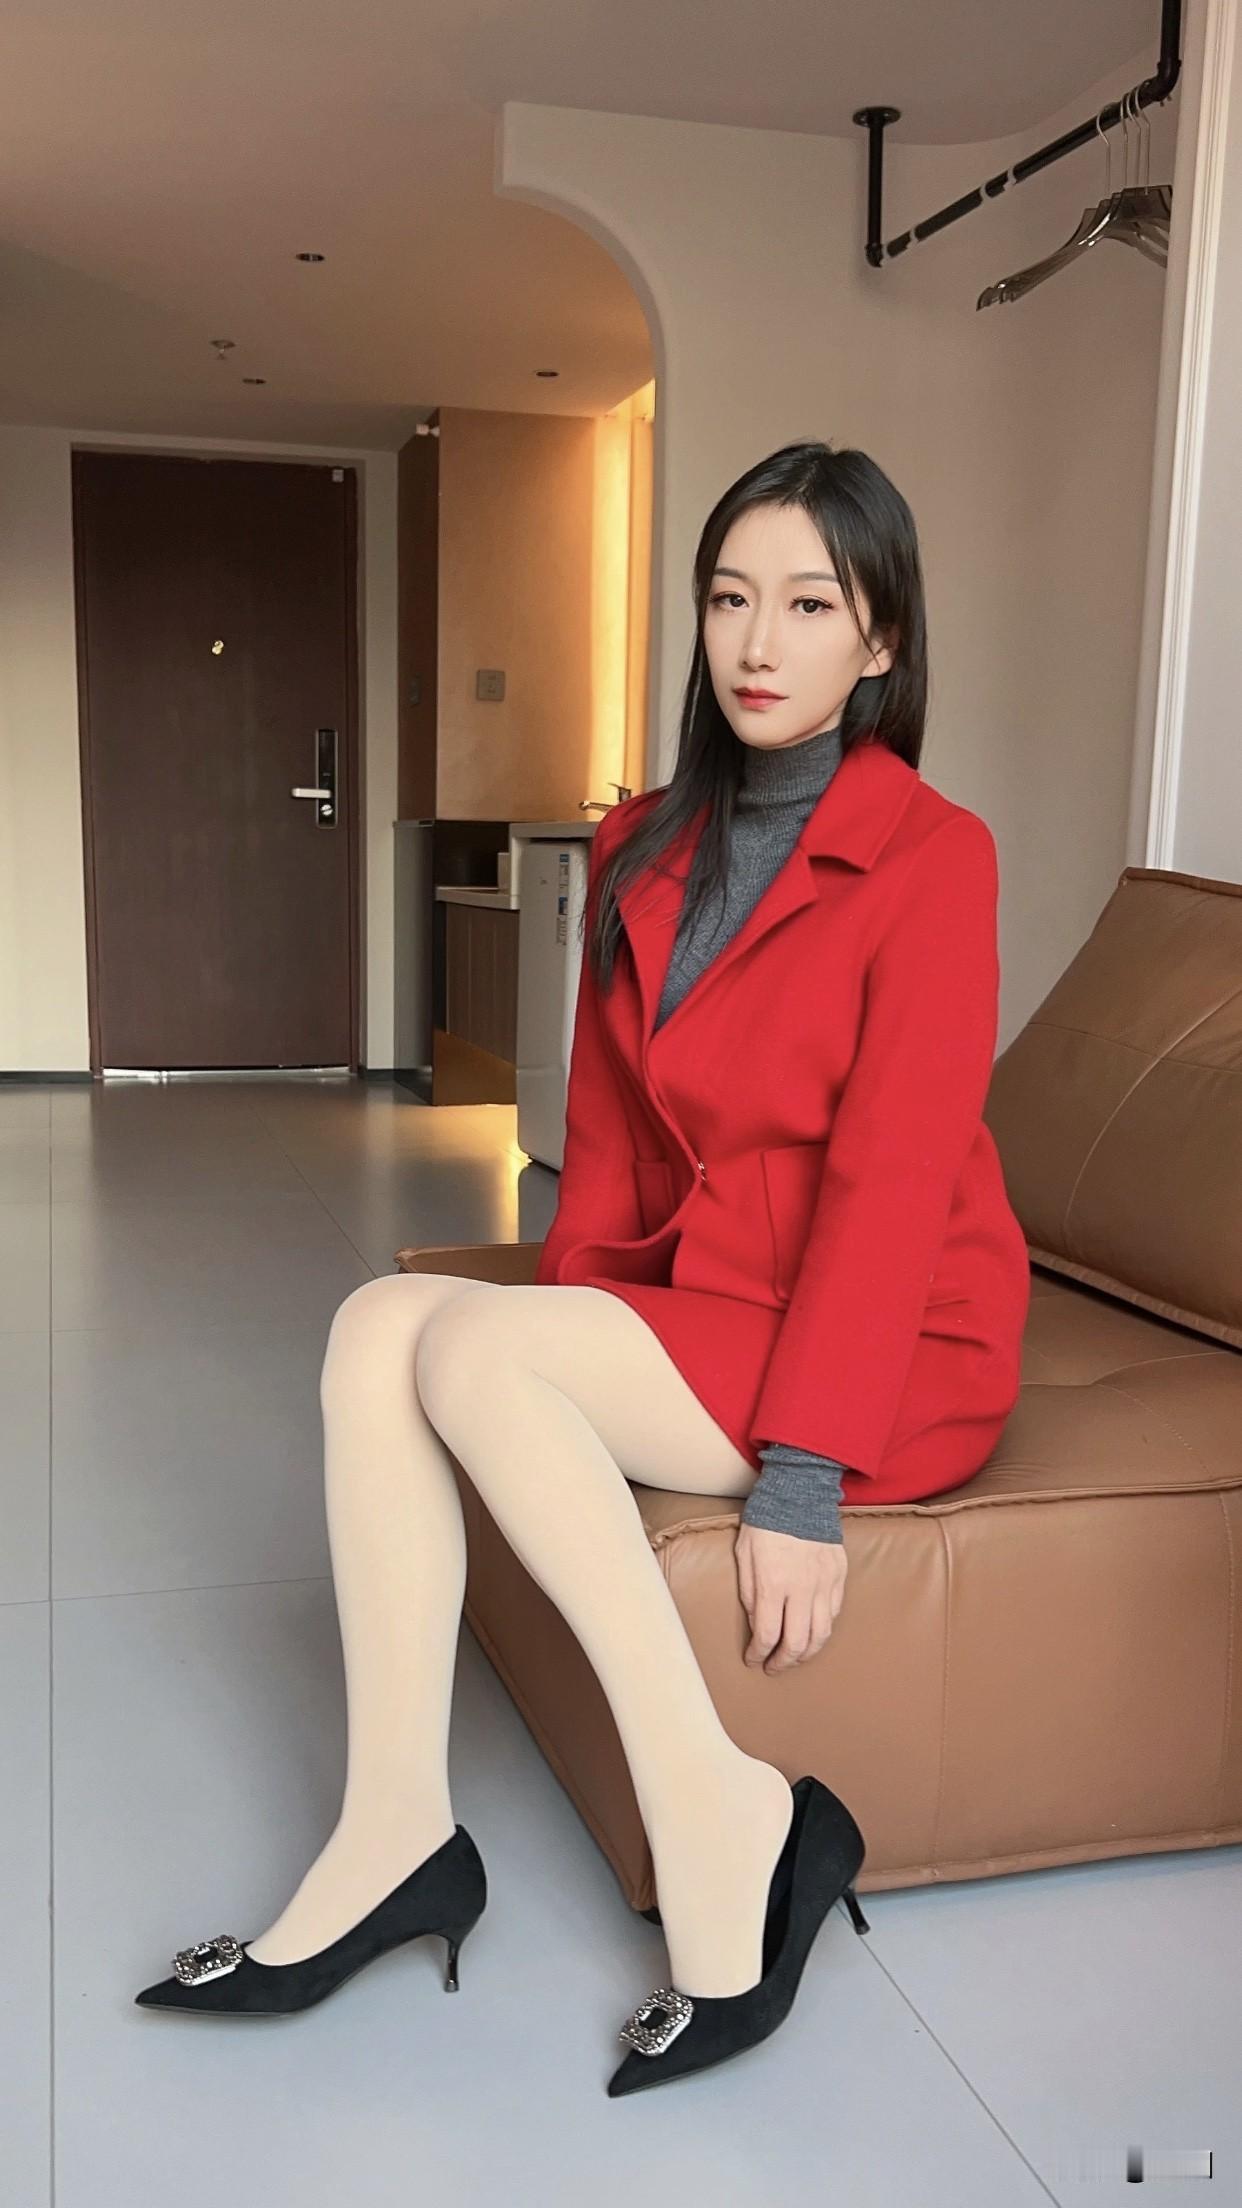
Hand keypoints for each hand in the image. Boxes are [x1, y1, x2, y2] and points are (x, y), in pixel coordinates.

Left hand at [734, 1522, 847, 1673]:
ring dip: (806, 1653)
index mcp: (773, 1583)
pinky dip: (822, 1629)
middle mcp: (802, 1588)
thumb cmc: (765, 1521)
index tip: (752, 1660)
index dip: (758, 1654)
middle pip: (797, 1643)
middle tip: (773, 1666)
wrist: (799, 1492)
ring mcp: (824, 1583)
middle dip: (783, 1662)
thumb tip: (758, 1624)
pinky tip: (811, 1631)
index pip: (767, 1635)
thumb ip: (751, 1593)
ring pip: (821, 1634)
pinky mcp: (839, 1575)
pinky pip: (834, 1613)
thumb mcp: (745, 1555)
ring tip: (794, 1656)